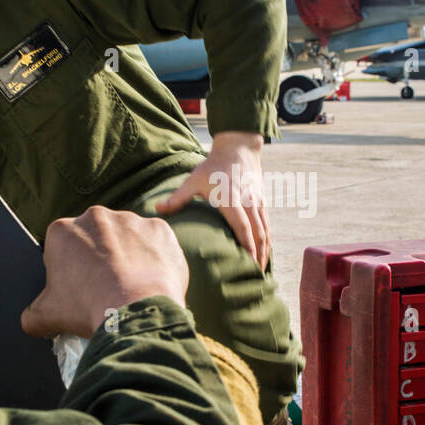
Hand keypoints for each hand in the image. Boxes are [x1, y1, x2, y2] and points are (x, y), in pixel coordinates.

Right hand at [21, 207, 189, 338]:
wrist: (136, 312)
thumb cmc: (88, 309)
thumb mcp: (46, 316)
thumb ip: (33, 314)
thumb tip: (31, 320)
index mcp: (62, 230)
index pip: (64, 248)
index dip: (71, 271)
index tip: (81, 289)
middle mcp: (96, 216)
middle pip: (96, 238)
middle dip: (100, 259)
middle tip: (107, 287)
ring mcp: (131, 220)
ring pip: (128, 238)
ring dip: (129, 256)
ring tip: (132, 286)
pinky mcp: (160, 229)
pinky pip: (156, 243)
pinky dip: (156, 259)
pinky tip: (152, 280)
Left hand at [154, 131, 269, 270]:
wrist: (238, 147)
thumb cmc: (214, 165)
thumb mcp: (194, 179)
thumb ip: (178, 197)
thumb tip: (157, 208)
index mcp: (231, 200)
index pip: (243, 227)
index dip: (248, 246)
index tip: (249, 263)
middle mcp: (248, 203)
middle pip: (258, 233)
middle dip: (259, 255)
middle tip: (255, 276)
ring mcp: (257, 202)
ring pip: (265, 230)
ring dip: (265, 251)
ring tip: (261, 270)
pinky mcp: (262, 201)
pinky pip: (267, 224)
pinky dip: (267, 240)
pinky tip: (265, 252)